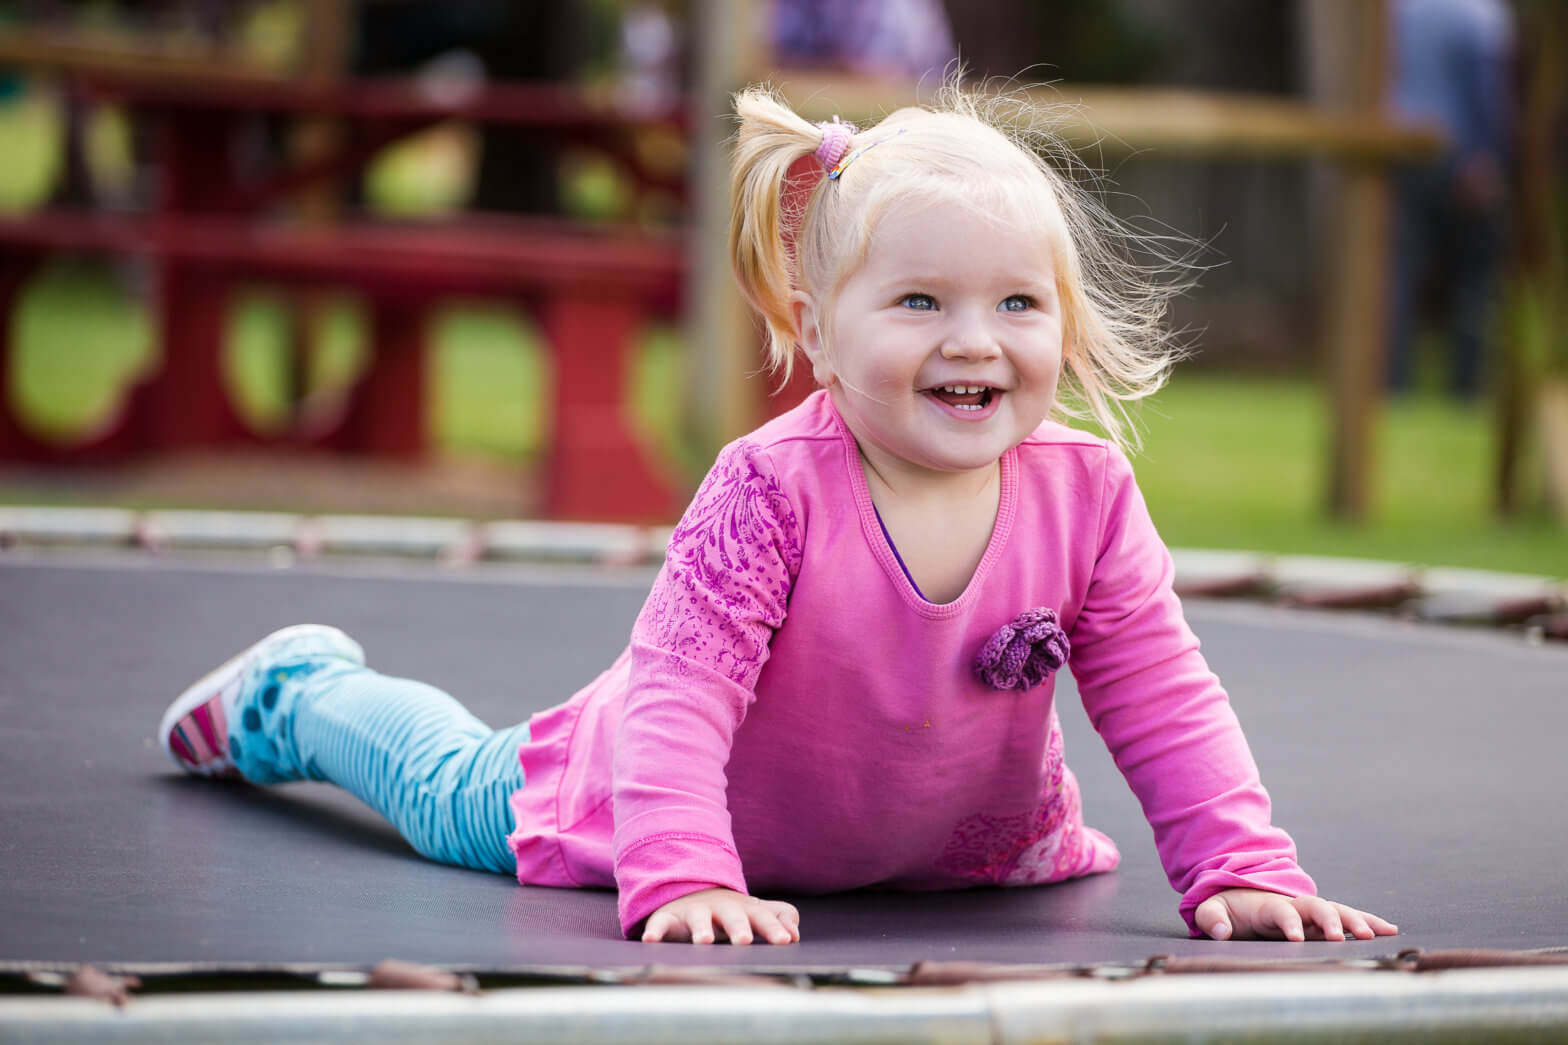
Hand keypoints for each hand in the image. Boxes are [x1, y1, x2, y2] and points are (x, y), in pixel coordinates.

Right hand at [642, 887, 800, 944]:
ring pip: (697, 918)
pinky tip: (651, 941)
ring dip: (700, 928)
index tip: (785, 941)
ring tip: (703, 941)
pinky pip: (660, 923)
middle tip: (743, 941)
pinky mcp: (669, 917)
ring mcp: (694, 911)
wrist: (692, 891)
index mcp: (744, 909)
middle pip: (731, 915)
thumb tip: (795, 932)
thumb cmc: (731, 911)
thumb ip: (779, 918)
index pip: (762, 917)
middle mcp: (720, 908)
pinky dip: (655, 930)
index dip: (773, 928)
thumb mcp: (757, 912)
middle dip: (738, 927)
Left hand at [1195, 889, 1397, 941]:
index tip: (1295, 937)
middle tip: (1339, 937)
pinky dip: (1368, 922)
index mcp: (1268, 905)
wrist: (1242, 894)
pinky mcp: (1322, 920)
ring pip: (1337, 911)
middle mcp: (1295, 905)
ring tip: (1373, 935)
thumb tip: (1220, 931)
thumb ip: (1212, 918)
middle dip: (1328, 921)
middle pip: (1315, 908)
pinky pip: (1348, 918)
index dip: (1288, 922)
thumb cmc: (1229, 908)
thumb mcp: (1213, 909)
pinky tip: (1390, 932)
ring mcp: (1310, 912)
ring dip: (1355, 921)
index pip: (1280, 911)